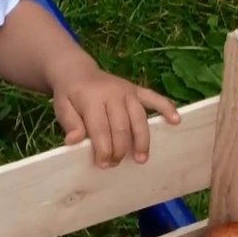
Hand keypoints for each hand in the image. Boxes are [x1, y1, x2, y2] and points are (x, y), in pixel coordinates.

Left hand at [49, 56, 181, 166]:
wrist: (77, 72)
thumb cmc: (70, 95)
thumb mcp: (61, 107)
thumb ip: (69, 123)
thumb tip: (73, 141)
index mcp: (92, 98)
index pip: (100, 129)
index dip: (103, 149)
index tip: (103, 164)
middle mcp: (113, 94)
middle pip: (121, 127)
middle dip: (120, 149)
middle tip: (115, 164)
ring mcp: (127, 91)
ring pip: (139, 118)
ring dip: (141, 140)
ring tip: (140, 159)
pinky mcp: (137, 90)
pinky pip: (154, 98)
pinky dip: (166, 108)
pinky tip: (176, 121)